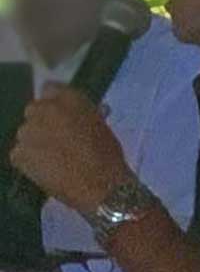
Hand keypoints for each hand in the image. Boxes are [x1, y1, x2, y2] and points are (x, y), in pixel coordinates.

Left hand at [10, 83, 132, 213]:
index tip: (59, 113)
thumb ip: (84, 115)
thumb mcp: (101, 126)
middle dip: (42, 122)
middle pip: (34, 110)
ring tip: (51, 157)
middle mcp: (45, 110)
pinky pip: (19, 153)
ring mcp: (28, 131)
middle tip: (56, 138)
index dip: (53, 101)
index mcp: (70, 99)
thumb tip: (78, 115)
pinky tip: (44, 169)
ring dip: (35, 141)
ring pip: (26, 133)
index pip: (50, 88)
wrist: (100, 184)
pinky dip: (28, 160)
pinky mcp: (19, 154)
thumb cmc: (108, 154)